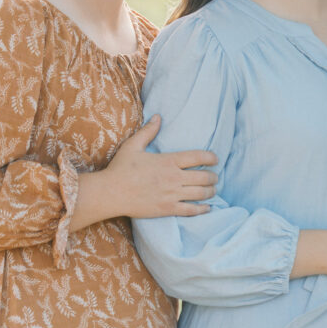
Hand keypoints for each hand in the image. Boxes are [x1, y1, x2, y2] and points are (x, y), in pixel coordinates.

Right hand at [103, 114, 218, 218]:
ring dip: (211, 191)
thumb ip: (148, 131)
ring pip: (201, 194)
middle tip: (215, 177)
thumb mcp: (133, 145)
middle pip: (204, 177)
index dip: (211, 157)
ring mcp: (172, 194)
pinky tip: (207, 207)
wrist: (110, 193)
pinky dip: (202, 209)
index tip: (215, 159)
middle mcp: (174, 178)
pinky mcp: (167, 209)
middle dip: (213, 177)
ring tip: (213, 190)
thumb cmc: (120, 168)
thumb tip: (158, 116)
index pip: (198, 157)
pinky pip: (191, 210)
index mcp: (168, 161)